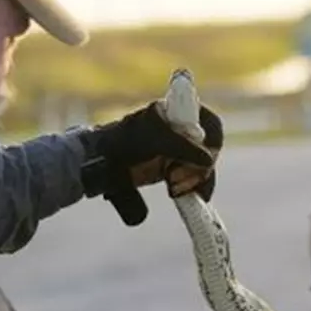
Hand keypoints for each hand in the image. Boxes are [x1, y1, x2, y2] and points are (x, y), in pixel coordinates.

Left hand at [78, 101, 223, 211]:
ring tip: (174, 190)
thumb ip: (184, 147)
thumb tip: (209, 161)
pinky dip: (196, 189)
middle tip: (175, 178)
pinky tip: (191, 198)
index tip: (206, 157)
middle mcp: (182, 130)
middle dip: (198, 167)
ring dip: (196, 180)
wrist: (98, 164)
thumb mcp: (155, 140)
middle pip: (210, 149)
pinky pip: (194, 180)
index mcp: (177, 113)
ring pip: (203, 167)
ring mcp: (179, 151)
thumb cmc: (124, 144)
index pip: (209, 122)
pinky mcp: (174, 170)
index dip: (212, 140)